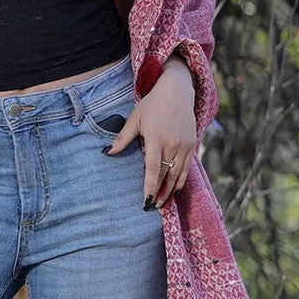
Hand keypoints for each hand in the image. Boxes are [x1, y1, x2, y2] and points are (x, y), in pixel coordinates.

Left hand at [105, 57, 196, 207]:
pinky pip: (187, 168)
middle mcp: (172, 145)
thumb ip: (122, 139)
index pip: (153, 171)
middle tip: (153, 208)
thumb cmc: (152, 104)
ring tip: (164, 203)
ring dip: (171, 190)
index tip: (146, 203)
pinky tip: (175, 188)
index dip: (150, 188)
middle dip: (161, 194)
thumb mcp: (135, 119)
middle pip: (167, 177)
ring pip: (178, 175)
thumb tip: (106, 152)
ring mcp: (184, 145)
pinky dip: (181, 180)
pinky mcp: (192, 144)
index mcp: (156, 140)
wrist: (177, 90)